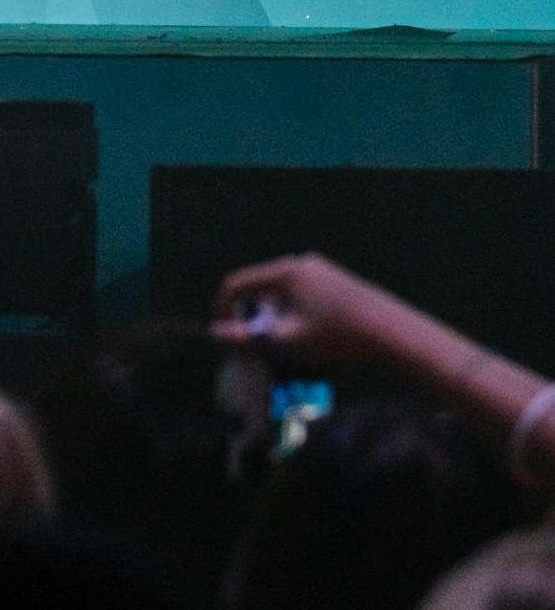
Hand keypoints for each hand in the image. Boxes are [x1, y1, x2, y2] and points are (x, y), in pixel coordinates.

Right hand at [210, 252, 407, 367]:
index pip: (237, 282)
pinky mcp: (337, 281)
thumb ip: (249, 337)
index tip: (222, 333)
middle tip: (256, 345)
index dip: (222, 308)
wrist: (393, 333)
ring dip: (275, 318)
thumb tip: (216, 333)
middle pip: (260, 287)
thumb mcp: (288, 341)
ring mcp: (321, 270)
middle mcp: (300, 263)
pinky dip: (294, 313)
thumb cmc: (337, 337)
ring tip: (285, 346)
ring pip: (282, 292)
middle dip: (252, 317)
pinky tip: (309, 337)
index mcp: (284, 272)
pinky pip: (302, 294)